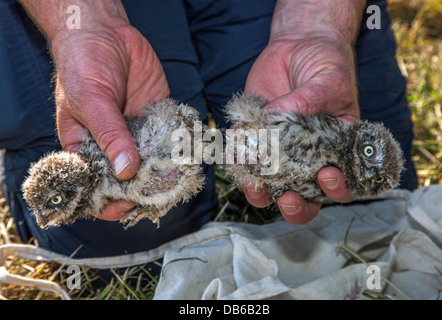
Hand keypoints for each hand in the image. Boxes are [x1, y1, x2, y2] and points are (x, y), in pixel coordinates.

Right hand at [51, 21, 168, 220]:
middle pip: (130, 182)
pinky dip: (179, 149)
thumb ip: (108, 135)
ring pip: (153, 164)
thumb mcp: (89, 102)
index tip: (126, 206)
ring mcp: (138, 135)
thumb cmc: (82, 67)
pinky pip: (170, 140)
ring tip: (179, 179)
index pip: (97, 187)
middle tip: (161, 194)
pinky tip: (188, 156)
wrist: (105, 34)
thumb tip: (125, 171)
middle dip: (145, 191)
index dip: (110, 202)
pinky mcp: (157, 120)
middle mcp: (114, 147)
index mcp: (87, 150)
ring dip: (166, 174)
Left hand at [244, 36, 359, 223]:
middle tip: (288, 197)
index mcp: (337, 149)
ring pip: (270, 186)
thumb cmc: (327, 63)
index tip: (326, 175)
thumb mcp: (328, 80)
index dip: (336, 189)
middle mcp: (309, 157)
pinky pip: (244, 156)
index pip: (342, 182)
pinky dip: (237, 158)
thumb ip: (309, 103)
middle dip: (296, 205)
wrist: (300, 45)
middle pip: (305, 196)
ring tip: (254, 183)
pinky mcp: (256, 136)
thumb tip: (276, 120)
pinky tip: (235, 147)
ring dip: (260, 192)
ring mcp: (280, 150)